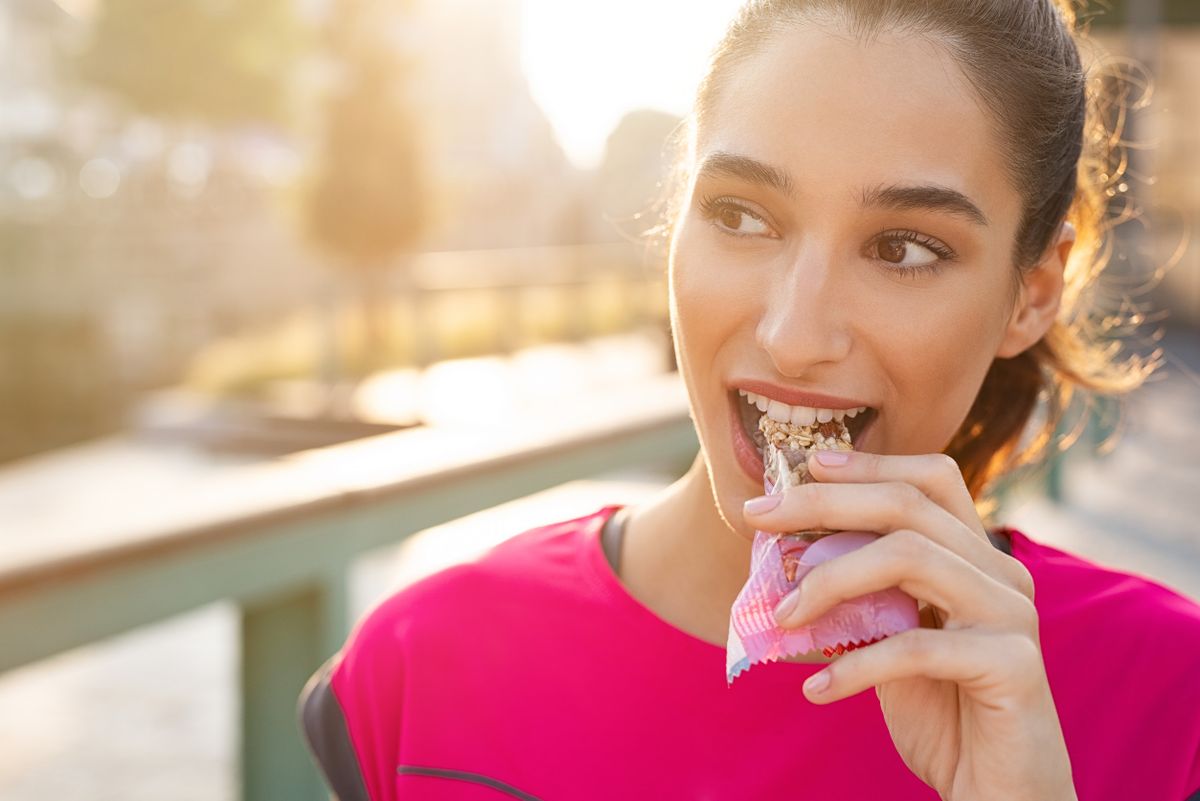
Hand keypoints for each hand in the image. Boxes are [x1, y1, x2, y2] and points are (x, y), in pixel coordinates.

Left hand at [742, 451, 1076, 800]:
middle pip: (908, 506)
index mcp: (977, 558)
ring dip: (830, 580)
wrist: (1000, 794)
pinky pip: (916, 648)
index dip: (870, 464)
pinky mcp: (1012, 666)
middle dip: (823, 503)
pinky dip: (855, 667)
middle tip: (758, 517)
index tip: (806, 465)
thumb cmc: (943, 712)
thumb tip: (788, 555)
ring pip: (910, 557)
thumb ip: (861, 596)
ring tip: (781, 617)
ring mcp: (1012, 615)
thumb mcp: (891, 640)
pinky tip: (817, 690)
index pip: (932, 479)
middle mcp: (1002, 574)